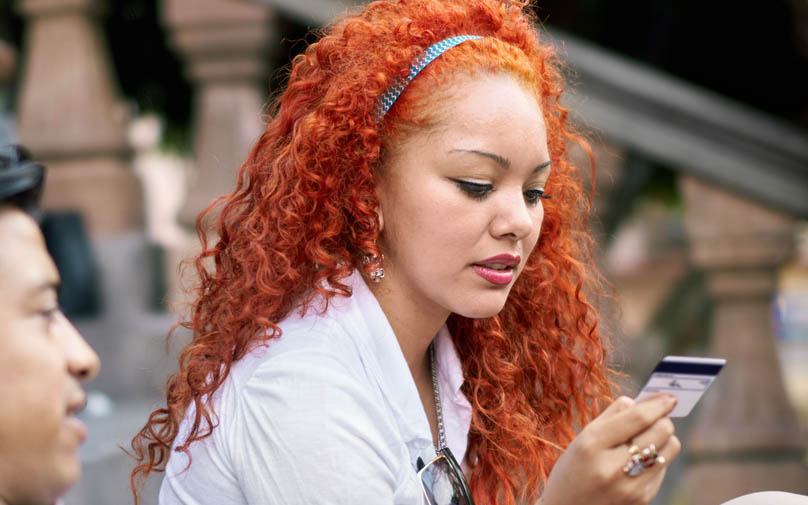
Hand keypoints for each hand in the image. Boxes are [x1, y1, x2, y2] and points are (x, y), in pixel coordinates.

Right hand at [539, 394, 680, 504]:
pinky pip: (663, 468)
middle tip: (655, 417)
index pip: (638, 418)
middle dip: (663, 419)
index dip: (658, 404)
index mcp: (592, 445)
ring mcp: (630, 487)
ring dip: (663, 439)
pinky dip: (655, 460)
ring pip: (669, 449)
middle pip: (661, 431)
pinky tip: (637, 463)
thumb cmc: (572, 471)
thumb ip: (610, 416)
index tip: (670, 397)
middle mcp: (613, 467)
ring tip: (646, 440)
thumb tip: (639, 401)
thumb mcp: (581, 440)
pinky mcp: (642, 500)